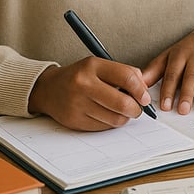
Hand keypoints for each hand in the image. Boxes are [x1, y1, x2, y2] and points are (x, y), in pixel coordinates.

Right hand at [28, 57, 153, 130]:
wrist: (48, 89)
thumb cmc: (80, 77)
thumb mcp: (99, 66)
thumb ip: (123, 73)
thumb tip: (144, 90)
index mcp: (92, 66)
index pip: (126, 77)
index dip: (141, 90)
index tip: (145, 97)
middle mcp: (83, 85)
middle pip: (122, 103)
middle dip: (136, 108)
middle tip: (137, 108)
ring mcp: (77, 104)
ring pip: (115, 118)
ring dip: (124, 117)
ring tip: (122, 111)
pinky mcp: (75, 121)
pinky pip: (104, 127)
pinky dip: (110, 123)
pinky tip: (106, 115)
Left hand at [141, 25, 193, 114]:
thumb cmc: (188, 49)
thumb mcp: (169, 56)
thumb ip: (154, 71)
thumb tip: (137, 85)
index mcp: (179, 55)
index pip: (172, 74)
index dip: (168, 90)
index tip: (165, 106)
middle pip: (191, 76)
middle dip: (186, 94)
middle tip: (182, 110)